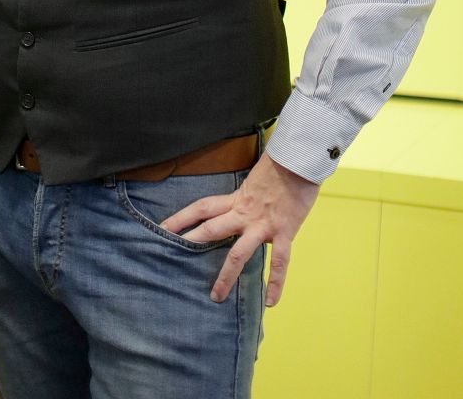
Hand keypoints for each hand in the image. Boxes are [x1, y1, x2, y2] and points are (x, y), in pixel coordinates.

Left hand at [159, 148, 319, 307]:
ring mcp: (263, 224)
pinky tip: (270, 303)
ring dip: (226, 276)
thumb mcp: (256, 178)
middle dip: (191, 243)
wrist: (300, 160)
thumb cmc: (281, 165)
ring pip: (239, 253)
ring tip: (216, 297)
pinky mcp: (284, 232)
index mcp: (237, 198)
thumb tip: (243, 202)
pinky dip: (275, 283)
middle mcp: (245, 213)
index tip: (162, 229)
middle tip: (170, 260)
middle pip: (211, 229)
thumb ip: (247, 194)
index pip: (202, 208)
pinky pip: (279, 261)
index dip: (181, 218)